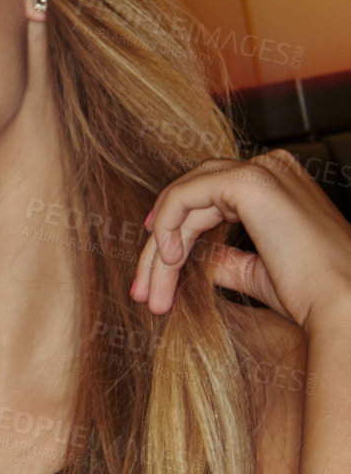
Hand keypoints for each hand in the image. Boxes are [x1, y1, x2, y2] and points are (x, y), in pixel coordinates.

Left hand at [132, 150, 350, 337]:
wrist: (342, 304)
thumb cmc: (311, 295)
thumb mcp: (255, 272)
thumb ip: (224, 260)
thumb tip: (195, 260)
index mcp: (276, 184)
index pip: (206, 201)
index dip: (171, 236)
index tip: (151, 279)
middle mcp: (270, 169)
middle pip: (190, 201)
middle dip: (159, 250)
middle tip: (141, 294)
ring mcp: (261, 170)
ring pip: (182, 202)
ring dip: (159, 251)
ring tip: (150, 295)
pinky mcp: (249, 182)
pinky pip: (184, 196)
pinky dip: (167, 228)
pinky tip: (171, 263)